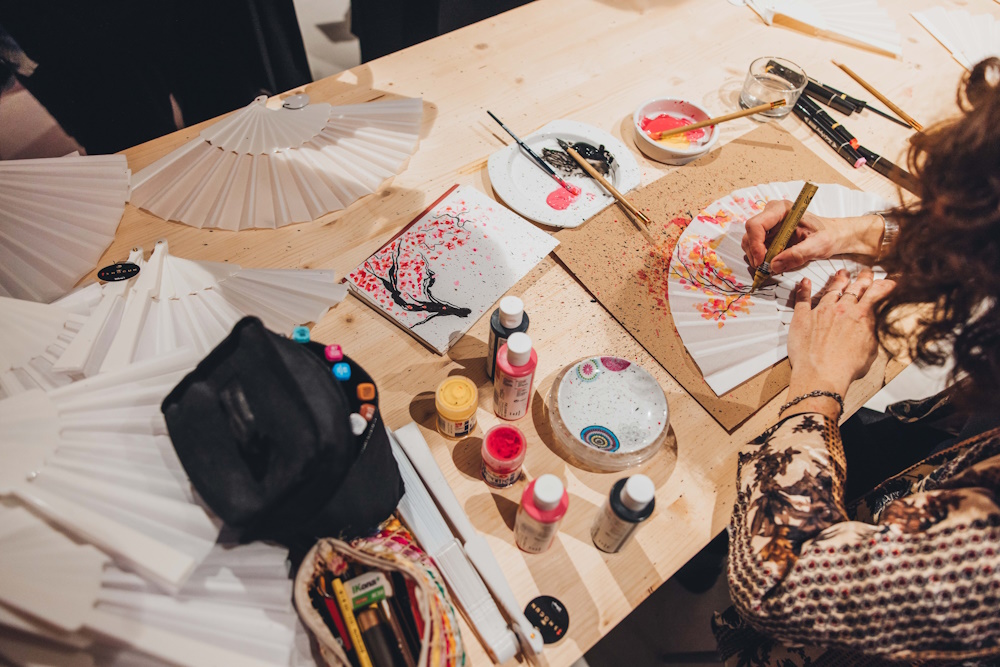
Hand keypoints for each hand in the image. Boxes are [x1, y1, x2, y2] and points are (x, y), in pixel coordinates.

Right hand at [742, 200, 885, 274]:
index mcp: (782, 210)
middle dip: (755, 253)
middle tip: (767, 268)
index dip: (755, 244)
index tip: (762, 261)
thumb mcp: (819, 245)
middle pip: (750, 234)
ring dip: (757, 258)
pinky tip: (774, 264)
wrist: (835, 235)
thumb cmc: (830, 234)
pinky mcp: (769, 237)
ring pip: (750, 243)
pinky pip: (757, 249)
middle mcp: (772, 215)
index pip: (756, 224)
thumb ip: (797, 254)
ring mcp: (769, 226)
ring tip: (772, 267)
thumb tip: (774, 265)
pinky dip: (761, 260)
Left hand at [784, 269, 895, 420]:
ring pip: (831, 290)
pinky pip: (803, 299)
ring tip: (841, 274)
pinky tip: (805, 282)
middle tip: (866, 274)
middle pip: (854, 288)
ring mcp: (821, 312)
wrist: (821, 374)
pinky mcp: (803, 317)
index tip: (886, 282)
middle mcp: (841, 310)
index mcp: (861, 317)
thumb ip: (871, 331)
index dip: (883, 286)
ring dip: (838, 280)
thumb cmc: (845, 368)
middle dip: (863, 279)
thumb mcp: (871, 349)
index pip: (875, 293)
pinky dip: (804, 289)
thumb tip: (873, 324)